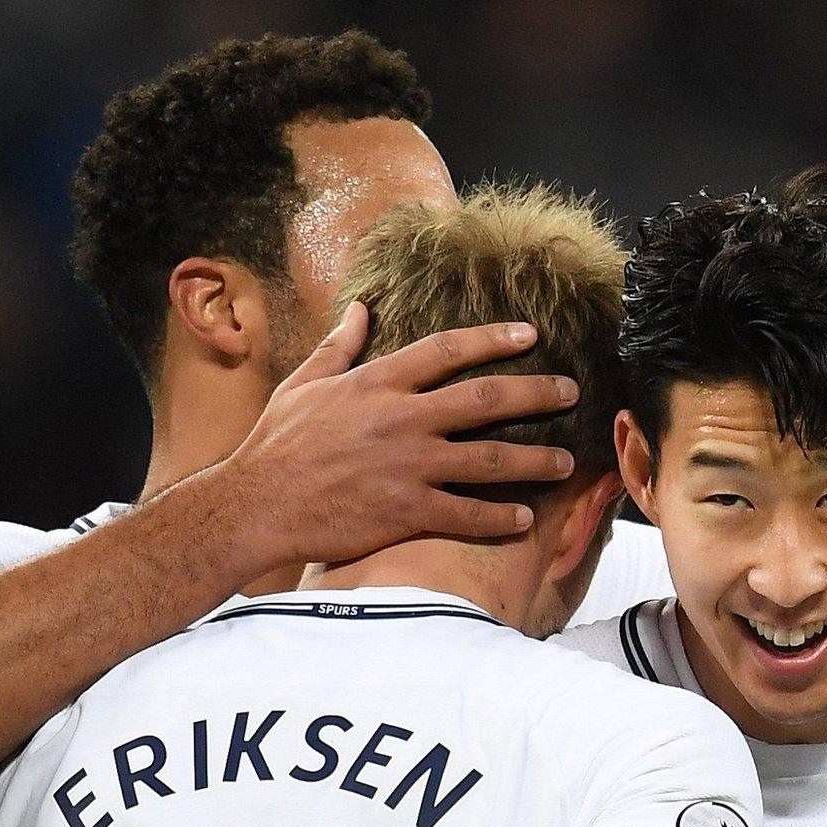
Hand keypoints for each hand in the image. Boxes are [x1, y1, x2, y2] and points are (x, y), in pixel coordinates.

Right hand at [214, 302, 581, 568]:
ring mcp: (407, 467)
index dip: (493, 339)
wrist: (255, 504)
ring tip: (565, 462)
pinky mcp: (405, 511)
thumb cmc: (276, 443)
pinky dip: (499, 517)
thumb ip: (340, 346)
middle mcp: (401, 419)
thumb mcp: (305, 384)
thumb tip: (360, 308)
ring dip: (534, 461)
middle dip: (536, 394)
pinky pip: (465, 514)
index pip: (448, 351)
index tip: (530, 335)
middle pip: (486, 400)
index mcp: (378, 383)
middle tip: (571, 391)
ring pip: (488, 461)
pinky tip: (525, 517)